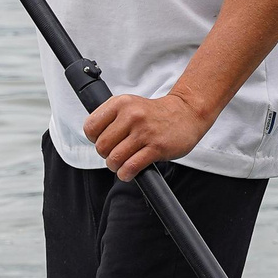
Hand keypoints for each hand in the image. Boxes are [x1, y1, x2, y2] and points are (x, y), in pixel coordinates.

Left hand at [83, 91, 216, 181]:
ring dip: (116, 167)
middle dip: (106, 155)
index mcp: (121, 103)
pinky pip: (131, 166)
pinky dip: (126, 174)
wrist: (186, 113)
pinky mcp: (157, 147)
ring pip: (115, 158)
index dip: (94, 139)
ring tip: (123, 164)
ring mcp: (145, 131)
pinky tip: (129, 172)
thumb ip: (110, 117)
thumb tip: (94, 138)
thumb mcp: (130, 105)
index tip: (106, 141)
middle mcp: (132, 115)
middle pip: (101, 146)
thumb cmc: (155, 113)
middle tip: (116, 154)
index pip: (90, 127)